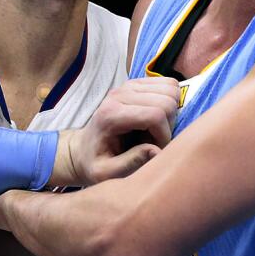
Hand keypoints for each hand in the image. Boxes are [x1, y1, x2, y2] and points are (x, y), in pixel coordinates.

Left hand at [53, 77, 179, 185]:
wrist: (84, 147)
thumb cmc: (96, 162)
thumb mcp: (106, 172)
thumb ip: (130, 163)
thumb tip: (157, 151)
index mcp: (112, 114)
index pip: (155, 115)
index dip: (164, 135)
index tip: (156, 150)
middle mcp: (119, 94)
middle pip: (167, 101)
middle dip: (168, 125)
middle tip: (155, 140)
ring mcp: (128, 85)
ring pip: (170, 89)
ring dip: (170, 113)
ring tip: (154, 130)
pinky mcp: (136, 83)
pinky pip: (168, 84)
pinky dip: (170, 101)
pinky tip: (156, 119)